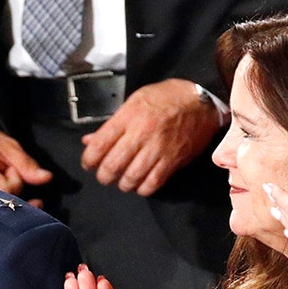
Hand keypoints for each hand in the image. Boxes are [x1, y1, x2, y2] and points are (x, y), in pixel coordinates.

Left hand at [80, 79, 220, 196]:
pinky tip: (139, 184)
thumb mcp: (132, 103)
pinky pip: (153, 183)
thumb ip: (110, 125)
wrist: (199, 103)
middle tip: (104, 175)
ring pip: (131, 178)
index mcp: (127, 118)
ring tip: (122, 180)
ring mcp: (158, 149)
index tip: (88, 164)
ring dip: (122, 184)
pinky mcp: (173, 160)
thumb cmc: (164, 99)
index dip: (88, 160)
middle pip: (112, 165)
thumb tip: (88, 142)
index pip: (98, 146)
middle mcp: (141, 134)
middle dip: (103, 176)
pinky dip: (142, 189)